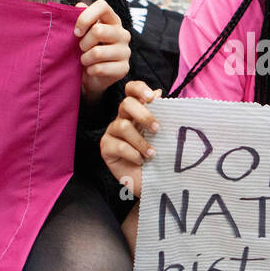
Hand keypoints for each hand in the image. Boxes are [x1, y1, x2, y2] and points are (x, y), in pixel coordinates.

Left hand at [75, 0, 130, 102]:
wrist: (91, 75)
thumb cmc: (86, 49)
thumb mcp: (81, 33)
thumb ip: (80, 18)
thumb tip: (80, 5)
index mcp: (112, 20)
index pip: (102, 6)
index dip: (85, 17)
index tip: (76, 31)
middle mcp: (122, 33)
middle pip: (99, 31)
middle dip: (83, 43)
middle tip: (81, 49)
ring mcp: (125, 51)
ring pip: (98, 52)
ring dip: (85, 58)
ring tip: (85, 60)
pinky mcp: (124, 68)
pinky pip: (100, 68)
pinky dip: (90, 70)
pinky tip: (91, 70)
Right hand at [98, 81, 160, 198]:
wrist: (153, 181)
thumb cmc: (159, 155)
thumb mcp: (163, 135)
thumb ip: (161, 114)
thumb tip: (159, 92)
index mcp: (136, 112)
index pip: (131, 90)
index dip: (139, 89)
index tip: (151, 97)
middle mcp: (122, 118)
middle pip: (126, 104)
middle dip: (143, 115)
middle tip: (157, 129)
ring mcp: (112, 133)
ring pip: (122, 126)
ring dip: (141, 141)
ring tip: (152, 153)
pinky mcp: (106, 148)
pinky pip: (118, 145)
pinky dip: (133, 154)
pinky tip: (141, 161)